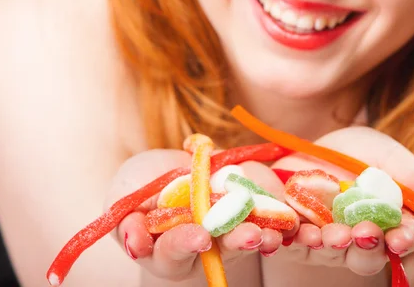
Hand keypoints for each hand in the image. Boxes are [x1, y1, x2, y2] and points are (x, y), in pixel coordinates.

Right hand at [104, 149, 286, 280]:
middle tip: (250, 235)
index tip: (199, 236)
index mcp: (167, 249)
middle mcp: (202, 247)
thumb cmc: (143, 182)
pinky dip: (279, 218)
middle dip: (233, 242)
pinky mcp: (252, 213)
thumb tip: (136, 243)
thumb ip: (126, 220)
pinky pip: (268, 218)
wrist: (176, 162)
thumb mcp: (124, 196)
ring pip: (247, 237)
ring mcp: (229, 230)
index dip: (184, 244)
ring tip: (270, 231)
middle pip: (218, 252)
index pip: (173, 252)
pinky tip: (289, 218)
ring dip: (261, 234)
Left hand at [271, 126, 413, 274]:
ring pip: (337, 253)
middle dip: (369, 245)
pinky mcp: (301, 234)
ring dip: (336, 245)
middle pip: (372, 253)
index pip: (405, 236)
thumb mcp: (387, 156)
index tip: (399, 239)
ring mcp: (332, 237)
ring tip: (332, 233)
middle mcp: (363, 234)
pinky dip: (302, 240)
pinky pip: (300, 245)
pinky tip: (303, 231)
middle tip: (364, 233)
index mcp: (391, 218)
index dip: (405, 239)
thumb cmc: (355, 150)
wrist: (309, 142)